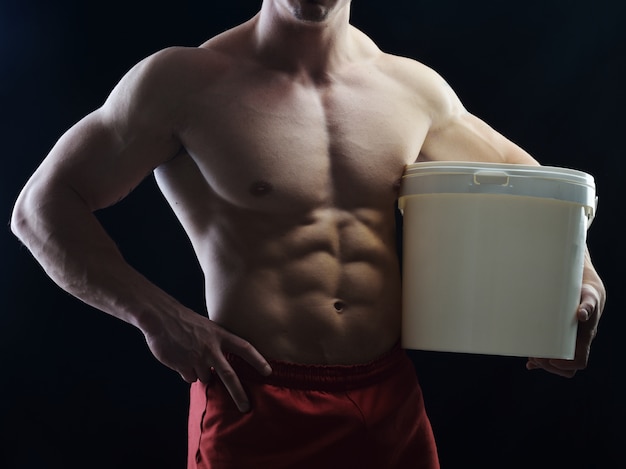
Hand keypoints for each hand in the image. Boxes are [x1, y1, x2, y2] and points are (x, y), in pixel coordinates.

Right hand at [142, 307, 271, 411]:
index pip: (244, 348)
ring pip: (205, 378)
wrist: (161, 318)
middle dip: (238, 393)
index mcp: (220, 335)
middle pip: (228, 375)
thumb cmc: (186, 322)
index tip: (268, 372)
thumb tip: (221, 367)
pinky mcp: (182, 365)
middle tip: (246, 407)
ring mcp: (196, 358)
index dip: (257, 360)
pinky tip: (181, 359)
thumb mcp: (208, 327)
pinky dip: (187, 373)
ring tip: (191, 356)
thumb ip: (218, 344)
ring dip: (201, 373)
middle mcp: (210, 348)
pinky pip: (189, 378)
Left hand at [526, 283, 604, 377]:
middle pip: (566, 367)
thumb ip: (587, 306)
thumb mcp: (589, 299)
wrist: (586, 293)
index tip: (552, 359)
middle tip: (535, 357)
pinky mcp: (559, 338)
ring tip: (531, 356)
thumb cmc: (588, 296)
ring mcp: (567, 342)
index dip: (566, 365)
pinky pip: (550, 355)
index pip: (579, 361)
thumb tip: (581, 314)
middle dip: (549, 365)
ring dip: (543, 364)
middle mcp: (577, 344)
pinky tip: (530, 363)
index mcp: (585, 339)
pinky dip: (540, 361)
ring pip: (557, 363)